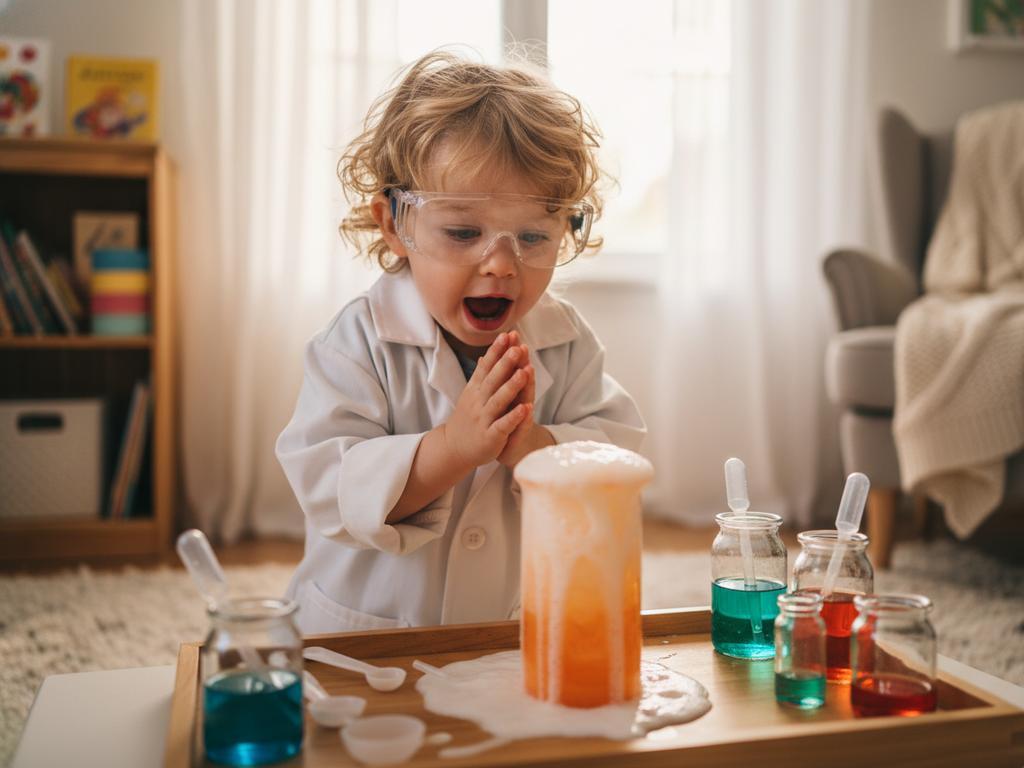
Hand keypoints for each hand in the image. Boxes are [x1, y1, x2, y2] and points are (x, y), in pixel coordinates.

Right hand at [442, 333, 530, 468]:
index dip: (496, 351)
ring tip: (525, 372)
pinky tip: (526, 409)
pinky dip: (514, 417)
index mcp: (475, 389)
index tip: (507, 335)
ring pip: (498, 400)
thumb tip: (489, 351)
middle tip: (517, 348)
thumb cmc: (469, 417)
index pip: (486, 366)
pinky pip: (503, 425)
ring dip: (511, 386)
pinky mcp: (491, 436)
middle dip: (505, 363)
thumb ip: (483, 374)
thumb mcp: (473, 393)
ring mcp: (484, 419)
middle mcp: (478, 401)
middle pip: (493, 380)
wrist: (454, 447)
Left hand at [497, 336, 553, 467]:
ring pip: (525, 398)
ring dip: (526, 384)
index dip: (511, 352)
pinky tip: (527, 408)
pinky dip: (524, 416)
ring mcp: (522, 416)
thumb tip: (489, 355)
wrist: (510, 450)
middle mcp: (519, 401)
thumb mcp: (497, 397)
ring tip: (527, 370)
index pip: (512, 368)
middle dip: (521, 362)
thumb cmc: (503, 421)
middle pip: (521, 379)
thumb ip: (497, 377)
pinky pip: (522, 424)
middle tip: (521, 346)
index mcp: (510, 392)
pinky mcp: (519, 433)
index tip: (510, 333)